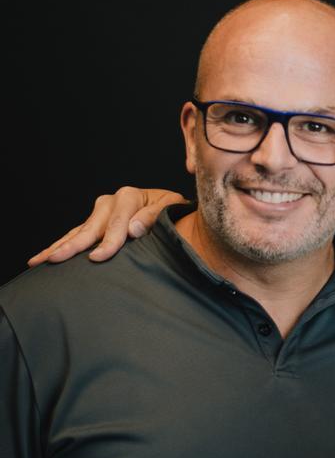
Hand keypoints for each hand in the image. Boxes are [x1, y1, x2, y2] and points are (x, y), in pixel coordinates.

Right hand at [27, 187, 187, 266]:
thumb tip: (133, 228)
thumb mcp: (172, 208)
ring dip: (57, 247)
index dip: (108, 242)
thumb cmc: (174, 210)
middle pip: (90, 228)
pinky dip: (59, 247)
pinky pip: (75, 236)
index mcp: (130, 196)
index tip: (98, 257)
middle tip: (56, 259)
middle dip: (72, 245)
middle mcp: (110, 202)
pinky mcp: (95, 223)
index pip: (116, 223)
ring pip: (77, 233)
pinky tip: (42, 258)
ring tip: (37, 261)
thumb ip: (155, 216)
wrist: (173, 209)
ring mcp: (100, 213)